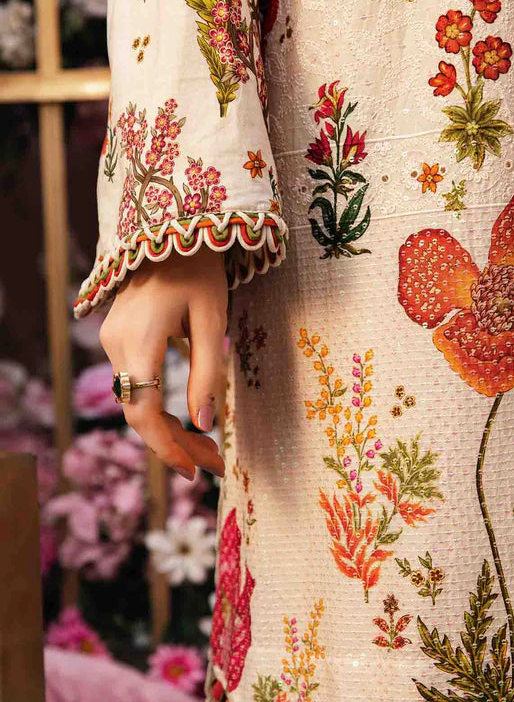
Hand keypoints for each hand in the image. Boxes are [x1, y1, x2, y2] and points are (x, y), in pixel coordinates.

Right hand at [99, 247, 227, 480]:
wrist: (173, 229)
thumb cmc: (199, 270)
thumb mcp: (211, 320)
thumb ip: (206, 372)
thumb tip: (205, 424)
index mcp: (140, 341)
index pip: (145, 412)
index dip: (168, 447)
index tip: (195, 471)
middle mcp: (117, 344)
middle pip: (139, 412)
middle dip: (175, 444)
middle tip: (212, 465)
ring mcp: (114, 340)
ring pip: (136, 400)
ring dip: (169, 428)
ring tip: (206, 449)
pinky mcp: (120, 336)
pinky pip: (136, 383)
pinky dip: (160, 406)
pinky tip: (186, 421)